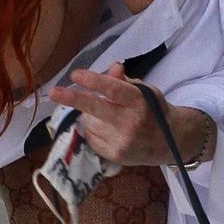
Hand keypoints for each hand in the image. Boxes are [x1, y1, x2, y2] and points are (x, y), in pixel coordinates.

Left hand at [45, 63, 209, 166]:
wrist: (170, 144)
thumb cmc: (153, 112)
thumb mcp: (145, 91)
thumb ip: (124, 81)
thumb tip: (111, 67)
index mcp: (139, 102)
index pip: (113, 89)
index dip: (93, 81)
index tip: (75, 75)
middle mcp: (130, 123)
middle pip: (95, 108)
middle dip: (72, 99)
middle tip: (53, 92)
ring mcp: (121, 142)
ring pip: (89, 122)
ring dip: (89, 115)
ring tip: (104, 115)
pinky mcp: (114, 155)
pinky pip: (91, 138)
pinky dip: (92, 130)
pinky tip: (105, 128)